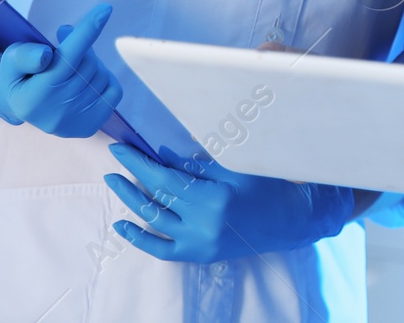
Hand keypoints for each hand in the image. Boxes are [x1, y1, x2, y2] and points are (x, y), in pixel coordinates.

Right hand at [0, 3, 121, 136]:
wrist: (25, 106)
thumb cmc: (18, 75)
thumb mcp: (10, 61)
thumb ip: (24, 56)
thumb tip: (46, 55)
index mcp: (31, 98)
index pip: (66, 59)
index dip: (86, 32)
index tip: (105, 9)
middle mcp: (54, 114)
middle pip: (87, 64)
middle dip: (82, 47)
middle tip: (68, 45)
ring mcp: (75, 123)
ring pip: (101, 75)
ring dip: (92, 63)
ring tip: (72, 66)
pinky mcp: (91, 126)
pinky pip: (114, 90)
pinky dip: (105, 79)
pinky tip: (86, 79)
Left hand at [105, 143, 353, 261]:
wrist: (290, 221)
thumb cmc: (268, 186)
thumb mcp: (237, 167)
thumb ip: (199, 165)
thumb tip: (164, 154)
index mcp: (214, 198)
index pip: (166, 178)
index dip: (140, 163)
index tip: (121, 148)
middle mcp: (203, 224)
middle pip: (156, 198)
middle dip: (131, 177)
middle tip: (113, 160)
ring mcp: (200, 243)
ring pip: (153, 222)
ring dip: (131, 201)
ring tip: (115, 182)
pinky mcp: (200, 255)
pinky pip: (161, 250)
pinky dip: (139, 238)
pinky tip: (122, 224)